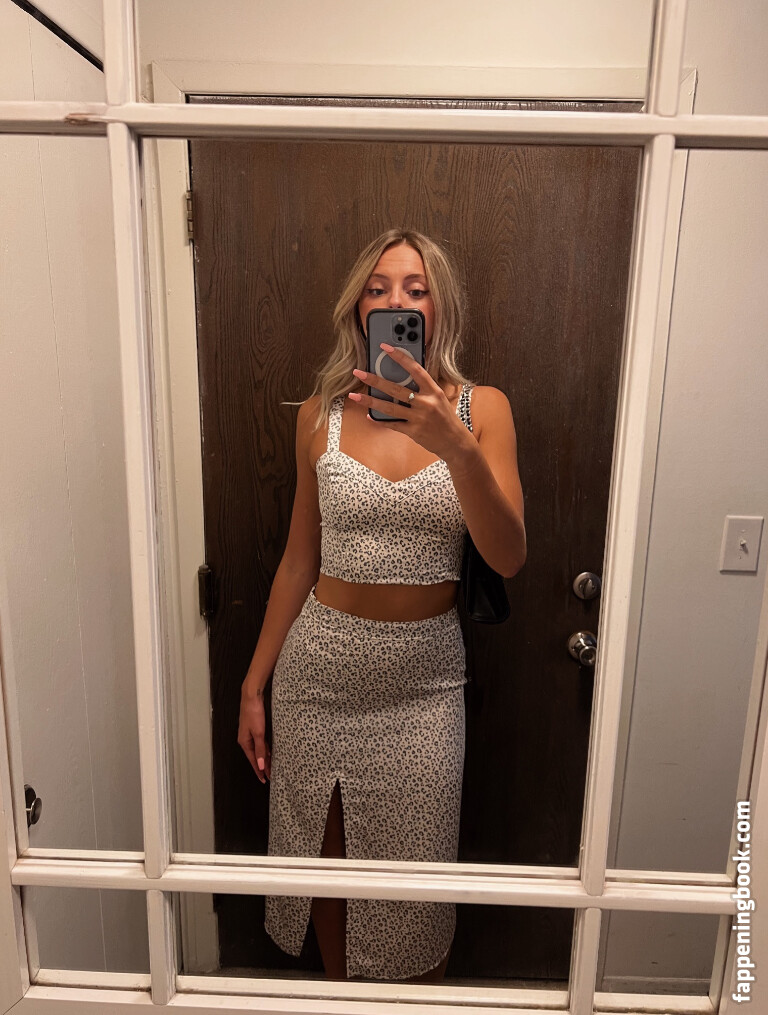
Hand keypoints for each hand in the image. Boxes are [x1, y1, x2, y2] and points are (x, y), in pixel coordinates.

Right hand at [238, 681, 271, 783]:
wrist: (252, 696)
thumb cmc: (253, 713)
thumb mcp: (259, 733)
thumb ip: (261, 749)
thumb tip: (261, 765)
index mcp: (245, 742)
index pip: (253, 760)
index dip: (259, 770)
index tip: (264, 780)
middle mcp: (246, 739)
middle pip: (256, 756)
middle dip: (263, 766)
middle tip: (271, 776)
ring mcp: (250, 733)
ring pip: (258, 749)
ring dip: (265, 757)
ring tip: (272, 767)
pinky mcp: (255, 727)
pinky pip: (260, 742)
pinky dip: (265, 748)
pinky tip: (270, 751)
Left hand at [350, 344, 466, 460]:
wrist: (455, 442)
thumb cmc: (446, 418)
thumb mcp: (439, 398)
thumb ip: (423, 389)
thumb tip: (401, 378)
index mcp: (433, 390)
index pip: (415, 369)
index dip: (400, 357)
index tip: (385, 348)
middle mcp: (426, 403)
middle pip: (395, 389)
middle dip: (375, 380)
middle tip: (359, 373)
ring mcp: (418, 418)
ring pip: (389, 407)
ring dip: (370, 401)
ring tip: (355, 395)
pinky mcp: (413, 431)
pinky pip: (392, 424)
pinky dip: (380, 420)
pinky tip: (369, 415)